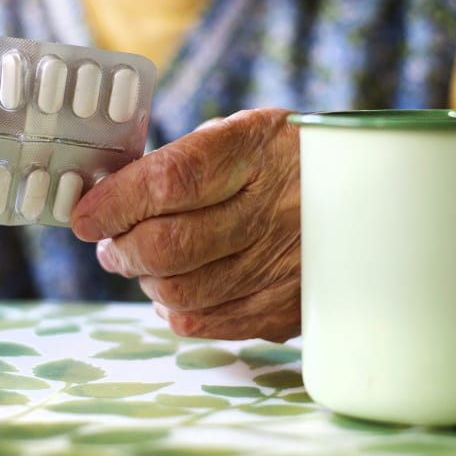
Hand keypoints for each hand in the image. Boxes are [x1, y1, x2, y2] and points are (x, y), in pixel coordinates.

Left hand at [71, 108, 301, 341]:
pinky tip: (176, 285)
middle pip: (170, 245)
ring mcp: (285, 264)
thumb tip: (110, 197)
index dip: (117, 201)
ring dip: (145, 279)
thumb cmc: (286, 159)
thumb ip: (184, 160)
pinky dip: (177, 307)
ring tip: (142, 260)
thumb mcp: (246, 133)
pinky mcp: (288, 306)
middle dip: (121, 248)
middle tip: (109, 241)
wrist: (369, 200)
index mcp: (259, 150)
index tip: (85, 214)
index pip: (171, 181)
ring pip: (181, 291)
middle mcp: (275, 209)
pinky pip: (209, 321)